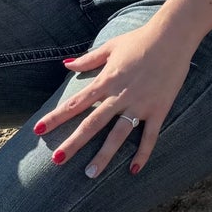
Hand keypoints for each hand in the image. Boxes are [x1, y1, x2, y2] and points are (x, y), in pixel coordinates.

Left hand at [33, 22, 194, 177]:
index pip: (76, 103)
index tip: (38, 130)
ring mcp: (140, 105)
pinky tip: (134, 170)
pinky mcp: (159, 110)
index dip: (56, 117)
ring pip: (118, 135)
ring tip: (90, 174)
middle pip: (92, 123)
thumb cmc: (140, 39)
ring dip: (104, 155)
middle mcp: (120, 96)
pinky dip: (142, 154)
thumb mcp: (110, 47)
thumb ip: (88, 59)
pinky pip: (149, 136)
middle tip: (57, 160)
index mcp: (106, 81)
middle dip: (73, 143)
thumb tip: (66, 64)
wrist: (173, 36)